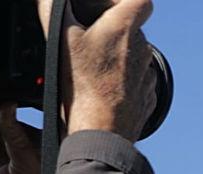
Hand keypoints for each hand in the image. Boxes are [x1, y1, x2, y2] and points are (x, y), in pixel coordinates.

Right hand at [57, 0, 158, 140]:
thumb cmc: (81, 85)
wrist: (101, 130)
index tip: (110, 6)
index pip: (142, 1)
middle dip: (113, 28)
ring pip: (135, 54)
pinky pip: (138, 78)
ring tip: (93, 66)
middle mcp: (143, 49)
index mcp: (123, 29)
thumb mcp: (58, 37)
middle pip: (133, 28)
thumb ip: (52, 7)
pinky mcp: (149, 95)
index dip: (126, 0)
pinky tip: (104, 85)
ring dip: (118, 55)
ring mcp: (148, 74)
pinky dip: (124, 78)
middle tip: (88, 39)